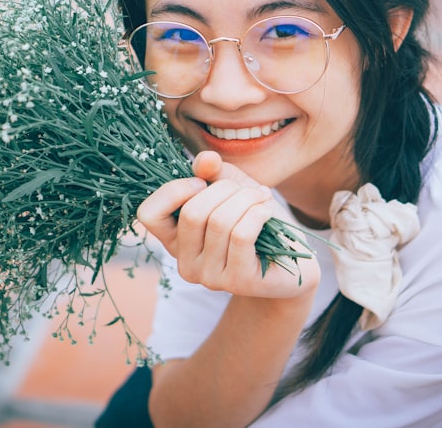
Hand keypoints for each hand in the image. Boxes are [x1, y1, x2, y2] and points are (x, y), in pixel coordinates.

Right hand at [137, 151, 319, 298]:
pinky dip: (257, 212)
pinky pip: (241, 235)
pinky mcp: (238, 281)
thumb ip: (213, 173)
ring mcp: (210, 277)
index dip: (173, 190)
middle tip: (247, 190)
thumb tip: (206, 160)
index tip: (203, 182)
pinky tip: (266, 210)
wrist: (293, 260)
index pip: (148, 215)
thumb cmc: (256, 221)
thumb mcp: (230, 189)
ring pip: (219, 221)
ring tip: (262, 197)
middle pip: (192, 213)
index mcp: (174, 240)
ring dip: (246, 199)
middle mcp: (185, 263)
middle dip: (224, 189)